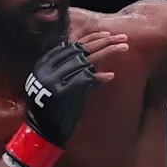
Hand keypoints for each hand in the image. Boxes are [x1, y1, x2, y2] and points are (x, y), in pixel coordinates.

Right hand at [4, 31, 128, 166]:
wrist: (42, 131)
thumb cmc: (55, 107)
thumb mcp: (61, 83)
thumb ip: (73, 69)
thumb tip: (95, 54)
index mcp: (45, 63)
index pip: (72, 45)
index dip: (92, 38)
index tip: (108, 35)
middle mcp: (48, 69)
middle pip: (81, 50)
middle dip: (104, 42)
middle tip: (123, 38)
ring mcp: (54, 80)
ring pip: (85, 61)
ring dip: (107, 53)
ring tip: (124, 48)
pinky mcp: (62, 93)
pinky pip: (84, 81)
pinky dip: (99, 77)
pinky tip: (111, 75)